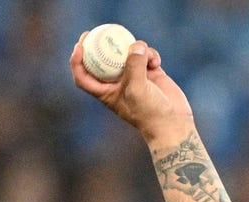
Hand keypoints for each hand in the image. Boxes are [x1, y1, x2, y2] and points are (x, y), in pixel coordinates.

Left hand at [69, 32, 194, 147]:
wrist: (172, 123)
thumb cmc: (148, 112)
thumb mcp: (136, 88)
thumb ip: (134, 65)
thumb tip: (136, 45)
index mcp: (105, 92)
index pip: (84, 77)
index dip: (77, 62)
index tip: (80, 47)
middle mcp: (117, 83)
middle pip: (103, 60)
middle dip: (99, 45)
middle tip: (99, 31)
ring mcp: (134, 77)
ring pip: (128, 54)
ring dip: (137, 50)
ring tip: (147, 59)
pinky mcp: (150, 73)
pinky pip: (146, 55)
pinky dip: (151, 55)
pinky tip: (157, 63)